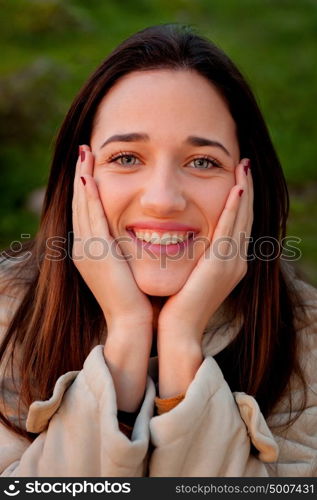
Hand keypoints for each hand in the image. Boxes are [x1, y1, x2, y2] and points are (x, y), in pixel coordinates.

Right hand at [72, 145, 152, 330]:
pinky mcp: (95, 253)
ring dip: (82, 179)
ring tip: (84, 155)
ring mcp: (86, 250)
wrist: (132, 322)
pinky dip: (88, 196)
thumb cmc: (136, 298)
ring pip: (81, 206)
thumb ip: (124, 249)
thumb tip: (136, 232)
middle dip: (80, 177)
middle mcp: (82, 248)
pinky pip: (90, 217)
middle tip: (83, 152)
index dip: (86, 188)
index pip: (86, 212)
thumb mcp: (125, 267)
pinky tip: (89, 177)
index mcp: (90, 251)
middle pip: (79, 204)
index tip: (90, 167)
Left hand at [158, 158, 252, 343]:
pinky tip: (237, 189)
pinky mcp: (222, 266)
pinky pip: (231, 230)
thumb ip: (193, 255)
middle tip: (245, 164)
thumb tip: (179, 235)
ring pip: (242, 219)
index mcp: (228, 263)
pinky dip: (235, 208)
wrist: (178, 330)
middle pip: (245, 217)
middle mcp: (236, 261)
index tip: (236, 177)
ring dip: (244, 191)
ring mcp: (232, 264)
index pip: (237, 224)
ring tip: (244, 166)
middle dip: (246, 189)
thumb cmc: (176, 304)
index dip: (239, 200)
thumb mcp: (189, 274)